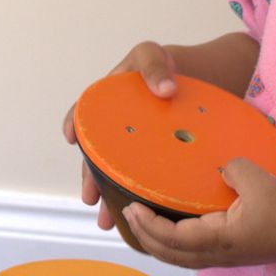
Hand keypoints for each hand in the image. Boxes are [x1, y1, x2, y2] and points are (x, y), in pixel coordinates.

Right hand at [64, 41, 183, 229]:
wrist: (204, 79)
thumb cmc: (170, 64)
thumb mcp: (153, 55)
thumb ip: (153, 66)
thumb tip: (165, 90)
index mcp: (108, 102)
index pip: (85, 114)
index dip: (75, 125)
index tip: (72, 138)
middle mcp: (117, 128)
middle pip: (99, 155)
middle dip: (92, 179)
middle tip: (91, 200)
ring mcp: (136, 146)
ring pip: (119, 174)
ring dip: (111, 198)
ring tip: (108, 221)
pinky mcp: (158, 160)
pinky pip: (144, 180)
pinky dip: (140, 198)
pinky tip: (143, 217)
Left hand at [119, 157, 275, 271]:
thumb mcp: (259, 180)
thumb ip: (232, 169)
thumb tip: (216, 169)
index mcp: (218, 238)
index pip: (172, 237)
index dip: (147, 225)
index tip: (132, 207)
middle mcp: (214, 254)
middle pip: (167, 253)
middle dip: (143, 235)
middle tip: (127, 214)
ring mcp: (219, 259)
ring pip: (176, 258)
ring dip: (154, 243)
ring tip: (140, 224)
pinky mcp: (225, 256)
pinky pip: (188, 256)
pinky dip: (169, 246)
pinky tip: (165, 232)